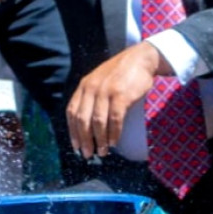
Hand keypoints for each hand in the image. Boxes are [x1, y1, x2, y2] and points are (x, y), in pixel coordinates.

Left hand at [66, 42, 160, 159]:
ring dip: (99, 140)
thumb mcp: (99, 81)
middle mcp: (91, 88)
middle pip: (82, 119)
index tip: (76, 146)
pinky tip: (114, 142)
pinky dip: (113, 133)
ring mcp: (106, 91)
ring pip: (97, 121)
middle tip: (88, 154)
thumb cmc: (121, 73)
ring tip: (102, 152)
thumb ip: (92, 97)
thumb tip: (88, 126)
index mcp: (84, 85)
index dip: (73, 131)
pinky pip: (114, 119)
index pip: (72, 112)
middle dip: (84, 140)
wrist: (141, 59)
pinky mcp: (121, 95)